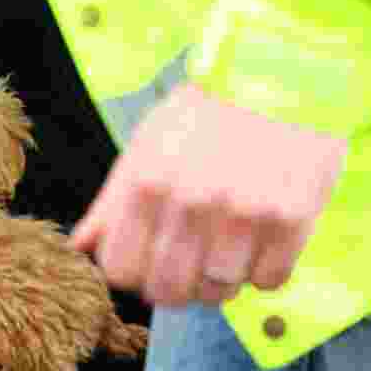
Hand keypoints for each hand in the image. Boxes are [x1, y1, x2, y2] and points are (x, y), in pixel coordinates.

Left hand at [69, 83, 346, 306]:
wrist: (282, 78)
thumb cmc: (203, 117)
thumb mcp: (145, 148)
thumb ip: (110, 205)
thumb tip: (78, 249)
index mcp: (145, 184)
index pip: (120, 272)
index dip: (134, 274)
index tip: (148, 262)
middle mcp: (190, 201)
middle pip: (169, 291)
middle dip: (176, 285)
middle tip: (190, 262)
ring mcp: (243, 212)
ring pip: (219, 292)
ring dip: (222, 278)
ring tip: (228, 242)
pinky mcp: (291, 219)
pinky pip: (268, 281)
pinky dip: (264, 269)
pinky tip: (261, 238)